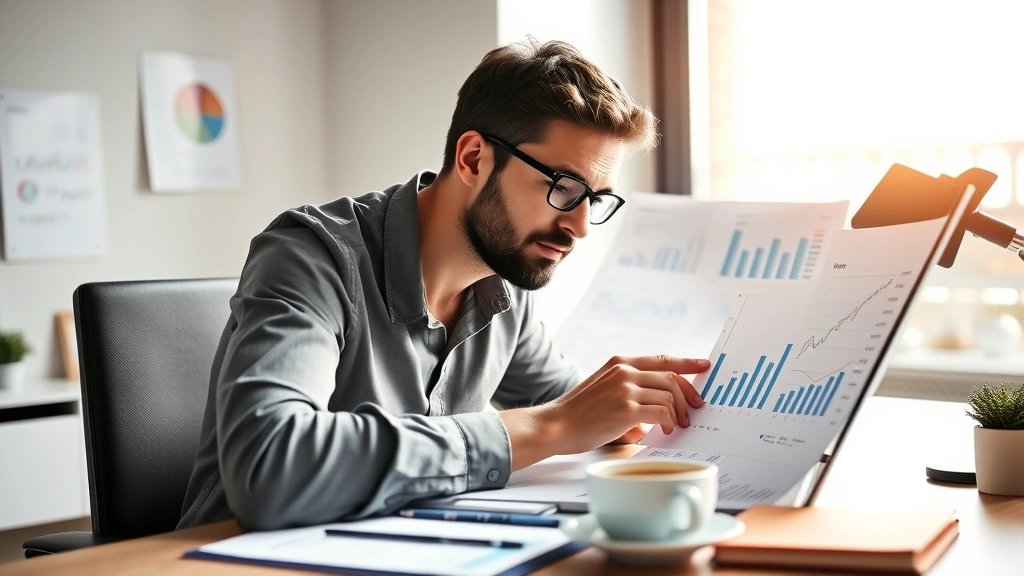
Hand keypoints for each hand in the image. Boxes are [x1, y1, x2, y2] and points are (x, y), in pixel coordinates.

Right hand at [545, 355, 708, 454]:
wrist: (556, 425)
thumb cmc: (579, 413)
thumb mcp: (603, 388)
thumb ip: (630, 390)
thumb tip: (659, 409)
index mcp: (619, 362)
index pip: (661, 358)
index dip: (687, 362)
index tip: (704, 364)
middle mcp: (624, 371)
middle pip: (671, 377)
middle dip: (688, 393)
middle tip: (694, 409)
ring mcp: (625, 388)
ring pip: (669, 395)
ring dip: (678, 412)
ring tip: (676, 425)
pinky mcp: (626, 409)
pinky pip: (662, 412)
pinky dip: (668, 422)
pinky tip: (664, 430)